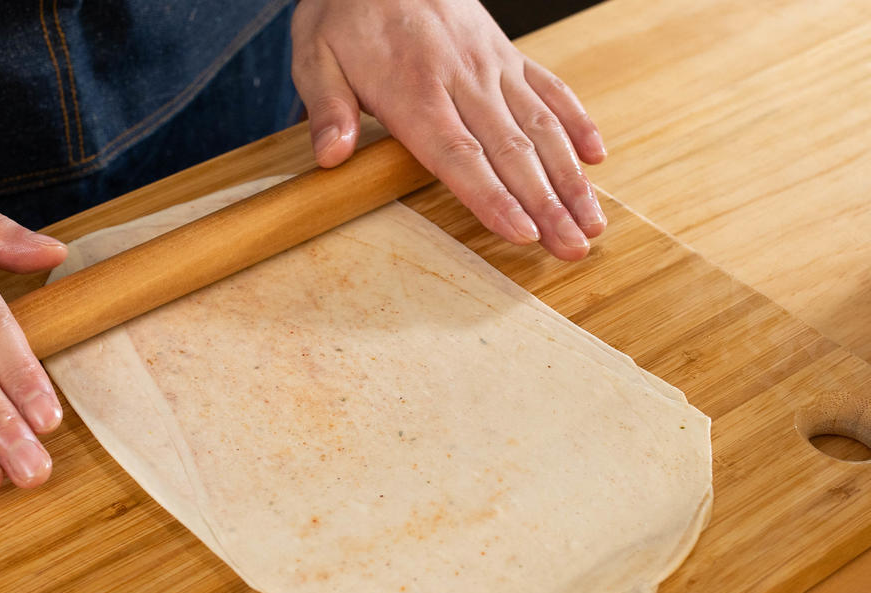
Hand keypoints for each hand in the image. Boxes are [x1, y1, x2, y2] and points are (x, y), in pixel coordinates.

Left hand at [291, 0, 606, 260]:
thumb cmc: (346, 12)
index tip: (523, 233)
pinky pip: (551, 89)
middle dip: (547, 206)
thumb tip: (331, 156)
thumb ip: (326, 108)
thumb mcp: (315, 54)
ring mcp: (492, 66)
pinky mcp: (508, 54)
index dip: (492, 198)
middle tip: (573, 250)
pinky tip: (596, 158)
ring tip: (592, 223)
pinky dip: (577, 122)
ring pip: (541, 128)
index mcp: (413, 90)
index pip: (459, 155)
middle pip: (511, 153)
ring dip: (570, 179)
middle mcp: (463, 81)